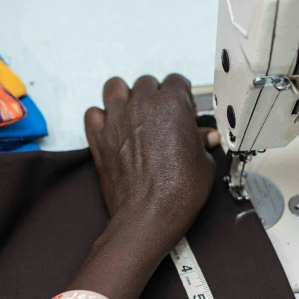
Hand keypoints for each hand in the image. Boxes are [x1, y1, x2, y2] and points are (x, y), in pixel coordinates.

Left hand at [84, 74, 218, 257]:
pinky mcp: (99, 138)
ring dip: (125, 95)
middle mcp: (141, 105)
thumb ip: (202, 143)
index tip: (185, 111)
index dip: (183, 96)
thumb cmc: (177, 193)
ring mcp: (117, 120)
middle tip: (163, 118)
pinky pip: (93, 114)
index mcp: (171, 104)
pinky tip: (112, 129)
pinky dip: (100, 118)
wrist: (148, 216)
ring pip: (115, 87)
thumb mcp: (204, 164)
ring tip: (134, 113)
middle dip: (156, 96)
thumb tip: (205, 138)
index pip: (177, 82)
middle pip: (147, 83)